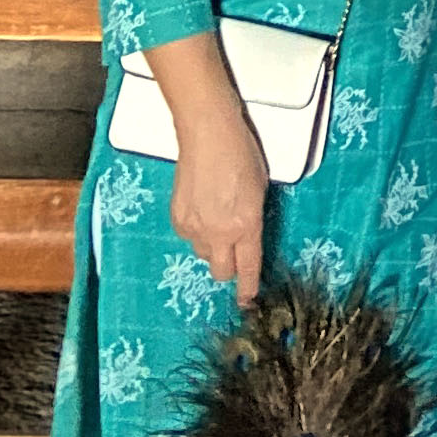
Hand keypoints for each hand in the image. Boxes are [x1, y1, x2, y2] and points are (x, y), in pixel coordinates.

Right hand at [145, 26, 269, 302]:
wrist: (208, 133)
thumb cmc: (242, 154)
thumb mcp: (260, 190)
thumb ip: (253, 220)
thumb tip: (247, 236)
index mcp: (246, 226)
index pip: (247, 268)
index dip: (247, 290)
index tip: (246, 303)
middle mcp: (219, 233)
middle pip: (221, 271)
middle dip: (228, 266)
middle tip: (232, 248)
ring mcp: (194, 227)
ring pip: (203, 253)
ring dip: (211, 245)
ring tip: (215, 216)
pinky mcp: (177, 217)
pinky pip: (188, 236)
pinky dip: (195, 229)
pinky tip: (200, 205)